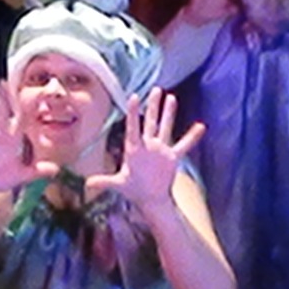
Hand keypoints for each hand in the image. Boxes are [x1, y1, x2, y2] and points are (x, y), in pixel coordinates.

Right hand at [0, 85, 52, 195]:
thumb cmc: (2, 180)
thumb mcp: (22, 176)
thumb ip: (38, 171)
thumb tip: (57, 169)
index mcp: (13, 140)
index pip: (20, 119)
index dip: (25, 108)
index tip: (28, 95)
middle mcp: (1, 135)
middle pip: (3, 113)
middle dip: (4, 99)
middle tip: (3, 83)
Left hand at [86, 92, 205, 208]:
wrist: (150, 198)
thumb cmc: (134, 190)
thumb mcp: (119, 184)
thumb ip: (104, 182)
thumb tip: (87, 184)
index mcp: (134, 149)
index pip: (133, 127)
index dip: (133, 112)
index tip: (134, 96)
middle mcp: (148, 145)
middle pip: (150, 121)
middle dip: (153, 106)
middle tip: (156, 89)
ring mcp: (161, 149)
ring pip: (165, 127)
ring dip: (169, 114)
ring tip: (172, 98)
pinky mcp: (172, 157)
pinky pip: (184, 145)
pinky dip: (192, 136)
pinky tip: (201, 126)